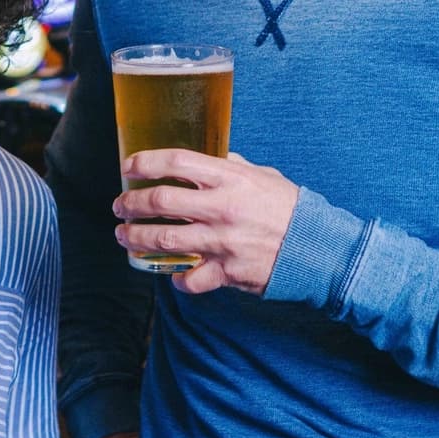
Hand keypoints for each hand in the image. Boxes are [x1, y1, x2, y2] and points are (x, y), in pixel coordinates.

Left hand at [113, 150, 297, 294]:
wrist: (317, 248)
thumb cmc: (290, 208)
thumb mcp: (263, 176)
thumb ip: (233, 166)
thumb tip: (211, 156)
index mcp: (230, 179)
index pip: (176, 162)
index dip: (145, 162)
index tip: (128, 166)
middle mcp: (222, 208)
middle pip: (159, 202)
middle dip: (130, 203)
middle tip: (120, 206)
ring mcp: (222, 242)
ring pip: (164, 241)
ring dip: (136, 239)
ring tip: (125, 236)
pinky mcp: (226, 272)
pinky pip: (190, 279)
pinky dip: (176, 278)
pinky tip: (171, 273)